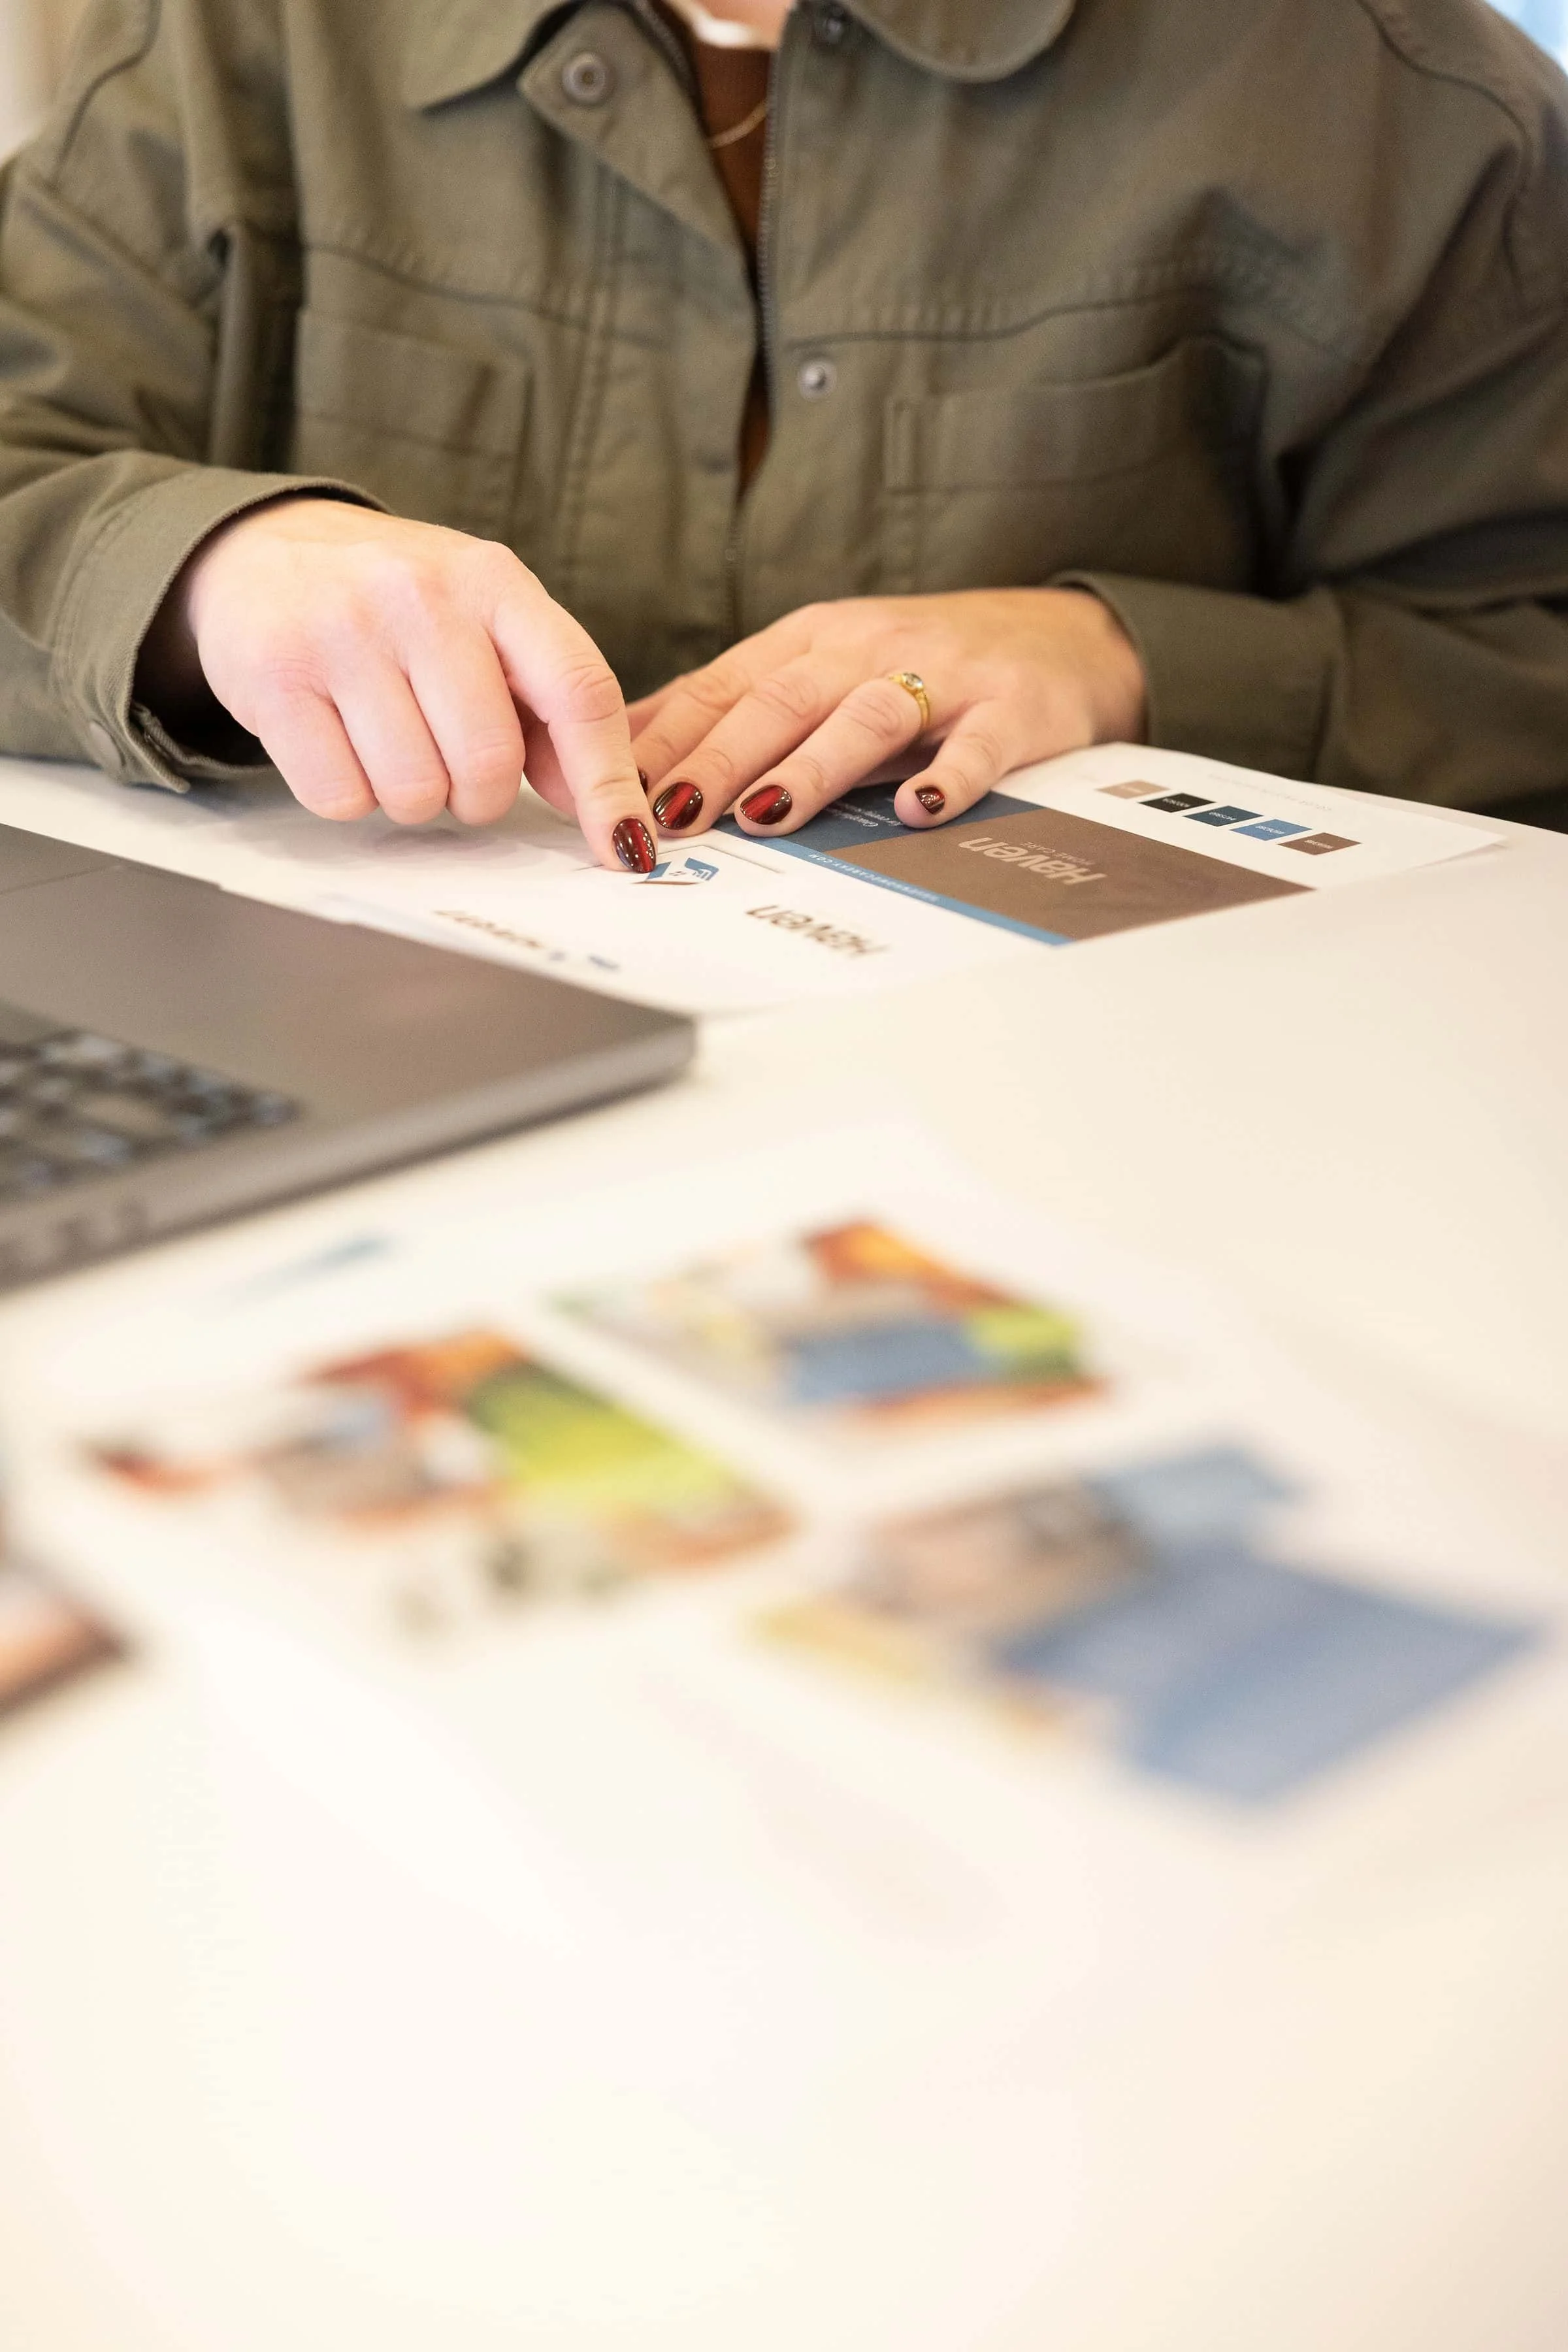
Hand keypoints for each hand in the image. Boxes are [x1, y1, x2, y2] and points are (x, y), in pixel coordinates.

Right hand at [137, 499, 656, 869]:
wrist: (261, 549)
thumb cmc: (393, 605)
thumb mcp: (483, 624)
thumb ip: (548, 708)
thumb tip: (603, 809)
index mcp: (492, 581)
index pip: (579, 691)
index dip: (608, 782)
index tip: (626, 846)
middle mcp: (420, 596)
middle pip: (489, 764)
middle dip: (478, 796)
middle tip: (450, 764)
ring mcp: (341, 632)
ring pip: (414, 793)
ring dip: (411, 797)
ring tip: (390, 743)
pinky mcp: (273, 676)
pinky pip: (341, 797)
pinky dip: (348, 794)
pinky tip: (339, 741)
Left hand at [628, 588, 1145, 837]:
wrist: (1058, 639)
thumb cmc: (920, 666)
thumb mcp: (816, 669)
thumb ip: (729, 707)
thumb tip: (621, 742)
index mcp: (808, 643)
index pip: (722, 689)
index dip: (667, 739)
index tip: (615, 790)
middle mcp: (865, 650)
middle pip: (780, 702)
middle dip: (720, 759)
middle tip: (673, 814)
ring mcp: (941, 678)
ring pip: (864, 718)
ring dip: (812, 768)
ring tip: (768, 814)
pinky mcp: (1010, 710)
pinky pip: (975, 747)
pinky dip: (947, 777)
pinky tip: (919, 809)